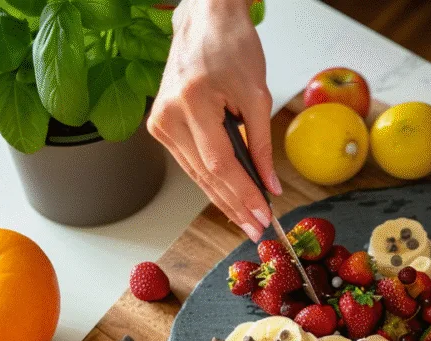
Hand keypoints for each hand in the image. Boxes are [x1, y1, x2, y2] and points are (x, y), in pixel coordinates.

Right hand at [148, 0, 279, 241]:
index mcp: (192, 101)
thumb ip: (262, 146)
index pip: (219, 164)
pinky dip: (211, 181)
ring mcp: (160, 121)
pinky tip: (230, 198)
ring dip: (223, 199)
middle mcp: (168, 114)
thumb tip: (270, 186)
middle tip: (256, 229)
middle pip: (205, 175)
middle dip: (234, 205)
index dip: (242, 194)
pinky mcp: (161, 125)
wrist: (205, 22)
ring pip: (196, 174)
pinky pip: (190, 162)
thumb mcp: (258, 97)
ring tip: (247, 221)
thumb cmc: (231, 47)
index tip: (262, 215)